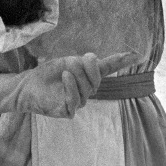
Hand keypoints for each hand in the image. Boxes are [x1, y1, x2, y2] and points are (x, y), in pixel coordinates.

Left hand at [0, 52, 137, 117]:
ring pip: (87, 90)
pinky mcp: (67, 111)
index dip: (122, 61)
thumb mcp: (67, 62)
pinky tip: (65, 77)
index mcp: (88, 76)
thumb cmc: (48, 74)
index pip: (109, 68)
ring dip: (77, 76)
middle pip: (96, 79)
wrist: (28, 84)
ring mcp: (78, 102)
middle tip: (74, 61)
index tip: (138, 54)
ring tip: (66, 71)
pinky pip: (75, 101)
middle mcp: (86, 90)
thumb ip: (84, 63)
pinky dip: (71, 87)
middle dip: (87, 67)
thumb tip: (97, 60)